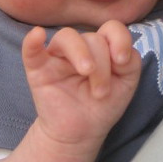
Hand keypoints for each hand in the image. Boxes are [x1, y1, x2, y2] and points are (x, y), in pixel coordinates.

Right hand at [22, 20, 141, 146]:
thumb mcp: (127, 83)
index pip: (111, 28)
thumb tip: (118, 50)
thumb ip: (131, 62)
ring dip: (81, 54)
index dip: (119, 39)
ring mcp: (57, 57)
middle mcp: (80, 48)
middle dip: (102, 66)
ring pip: (66, 37)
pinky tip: (37, 35)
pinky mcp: (38, 70)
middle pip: (92, 38)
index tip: (122, 61)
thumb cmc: (104, 105)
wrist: (81, 132)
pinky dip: (32, 42)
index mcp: (102, 47)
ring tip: (86, 73)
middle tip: (101, 92)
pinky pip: (31, 51)